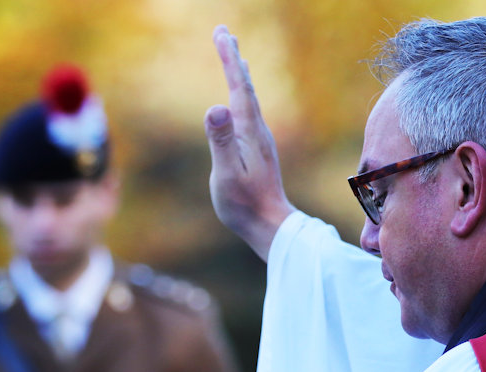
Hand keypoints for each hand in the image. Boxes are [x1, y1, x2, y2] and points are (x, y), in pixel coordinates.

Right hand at [205, 25, 294, 261]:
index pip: (239, 88)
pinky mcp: (257, 150)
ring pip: (248, 99)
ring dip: (239, 75)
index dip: (230, 60)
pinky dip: (242, 95)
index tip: (222, 34)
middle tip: (224, 33)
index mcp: (250, 133)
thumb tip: (215, 108)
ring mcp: (258, 140)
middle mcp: (257, 131)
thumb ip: (221, 141)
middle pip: (245, 88)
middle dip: (234, 59)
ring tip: (234, 57)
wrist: (270, 225)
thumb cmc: (245, 204)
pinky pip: (247, 113)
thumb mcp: (226, 174)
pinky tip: (239, 99)